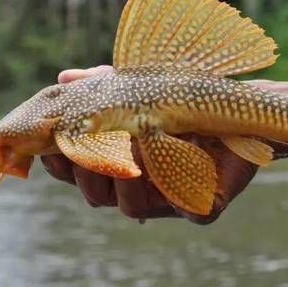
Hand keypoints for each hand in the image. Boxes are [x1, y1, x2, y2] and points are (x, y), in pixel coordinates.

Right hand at [41, 66, 258, 223]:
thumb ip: (103, 83)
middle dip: (88, 174)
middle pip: (96, 196)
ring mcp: (169, 198)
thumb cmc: (180, 95)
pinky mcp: (203, 204)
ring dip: (126, 179)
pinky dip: (179, 189)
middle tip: (89, 149)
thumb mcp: (138, 84)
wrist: (234, 102)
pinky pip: (189, 210)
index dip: (61, 163)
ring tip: (132, 145)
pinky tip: (175, 162)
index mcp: (119, 161)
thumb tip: (64, 77)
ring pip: (131, 207)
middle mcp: (139, 185)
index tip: (52, 145)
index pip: (78, 171)